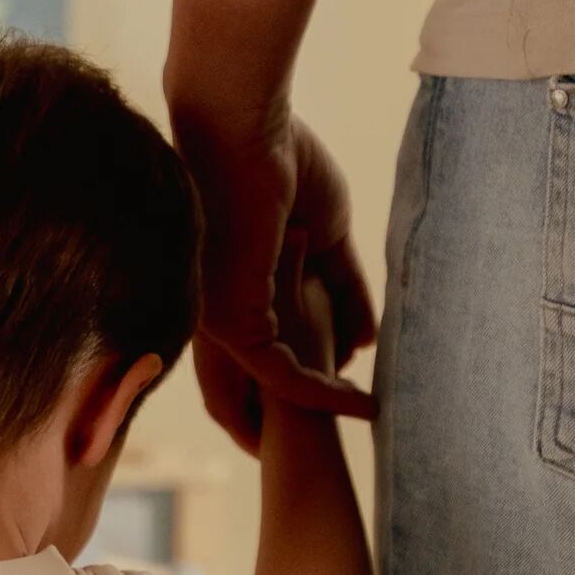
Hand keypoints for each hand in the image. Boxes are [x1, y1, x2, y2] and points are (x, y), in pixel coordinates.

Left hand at [175, 108, 376, 449]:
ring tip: (360, 425)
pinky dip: (325, 395)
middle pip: (241, 394)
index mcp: (222, 291)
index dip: (279, 393)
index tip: (320, 408)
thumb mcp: (326, 236)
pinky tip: (363, 404)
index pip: (246, 360)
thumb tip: (364, 342)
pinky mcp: (234, 323)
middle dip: (276, 429)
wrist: (243, 117)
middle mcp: (210, 316)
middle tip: (314, 457)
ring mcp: (217, 324)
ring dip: (313, 415)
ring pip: (266, 392)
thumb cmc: (280, 158)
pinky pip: (284, 377)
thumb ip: (343, 290)